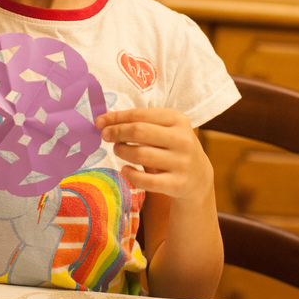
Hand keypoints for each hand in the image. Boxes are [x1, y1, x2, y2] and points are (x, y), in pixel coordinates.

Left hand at [95, 107, 212, 202]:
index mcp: (177, 119)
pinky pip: (146, 181)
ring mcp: (182, 162)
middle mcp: (183, 139)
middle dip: (117, 133)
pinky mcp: (178, 184)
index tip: (99, 122)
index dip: (116, 118)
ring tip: (118, 150)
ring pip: (141, 155)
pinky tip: (125, 170)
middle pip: (139, 132)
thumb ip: (138, 122)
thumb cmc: (172, 146)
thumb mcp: (163, 129)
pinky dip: (131, 175)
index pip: (139, 114)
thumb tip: (104, 118)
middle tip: (106, 136)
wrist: (198, 177)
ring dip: (122, 152)